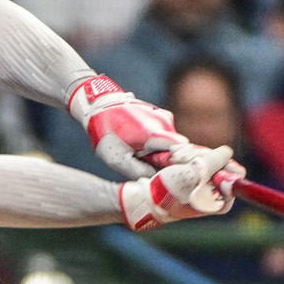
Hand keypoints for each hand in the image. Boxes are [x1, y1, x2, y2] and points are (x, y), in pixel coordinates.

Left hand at [69, 75, 184, 180]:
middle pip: (176, 151)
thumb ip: (139, 172)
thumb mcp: (117, 159)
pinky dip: (156, 141)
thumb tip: (156, 181)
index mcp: (155, 135)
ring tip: (138, 150)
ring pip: (170, 143)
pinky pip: (165, 135)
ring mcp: (165, 117)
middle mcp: (165, 123)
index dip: (176, 167)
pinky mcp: (163, 114)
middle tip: (143, 163)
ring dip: (158, 151)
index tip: (165, 175)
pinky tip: (140, 140)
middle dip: (163, 161)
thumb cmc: (107, 131)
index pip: (181, 155)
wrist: (101, 103)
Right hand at [119, 144, 241, 229]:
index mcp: (221, 201)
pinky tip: (171, 156)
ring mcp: (201, 185)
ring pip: (204, 158)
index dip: (220, 161)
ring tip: (172, 158)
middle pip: (218, 162)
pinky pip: (193, 159)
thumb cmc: (169, 191)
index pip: (234, 172)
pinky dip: (183, 155)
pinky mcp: (189, 177)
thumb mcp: (195, 173)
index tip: (203, 157)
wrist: (142, 198)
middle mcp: (214, 194)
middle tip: (179, 157)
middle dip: (198, 155)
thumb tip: (227, 152)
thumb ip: (216, 161)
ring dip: (188, 154)